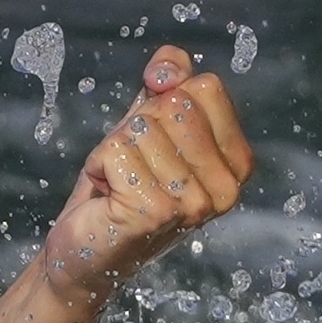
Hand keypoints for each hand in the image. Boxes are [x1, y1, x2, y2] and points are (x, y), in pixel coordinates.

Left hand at [44, 45, 252, 296]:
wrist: (84, 253)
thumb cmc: (119, 186)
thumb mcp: (149, 123)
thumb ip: (169, 82)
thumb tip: (167, 69)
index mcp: (237, 163)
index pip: (205, 88)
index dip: (163, 101)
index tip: (151, 141)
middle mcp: (226, 187)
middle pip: (173, 105)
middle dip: (136, 127)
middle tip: (130, 167)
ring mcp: (194, 203)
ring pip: (141, 127)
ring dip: (114, 150)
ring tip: (118, 184)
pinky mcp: (155, 212)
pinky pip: (117, 151)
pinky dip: (100, 165)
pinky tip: (107, 196)